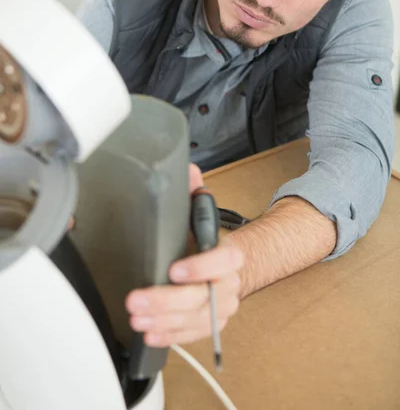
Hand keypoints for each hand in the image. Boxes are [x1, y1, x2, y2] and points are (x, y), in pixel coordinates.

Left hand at [125, 163, 243, 346]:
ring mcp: (222, 308)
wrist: (229, 269)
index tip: (174, 270)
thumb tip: (187, 169)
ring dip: (164, 321)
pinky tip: (150, 333)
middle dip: (167, 300)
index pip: (223, 260)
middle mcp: (229, 284)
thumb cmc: (209, 242)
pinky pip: (193, 334)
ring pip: (196, 319)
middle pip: (203, 297)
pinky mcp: (212, 325)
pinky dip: (171, 335)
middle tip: (137, 299)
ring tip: (137, 317)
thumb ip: (194, 194)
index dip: (200, 267)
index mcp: (229, 254)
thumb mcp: (201, 215)